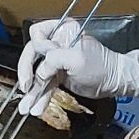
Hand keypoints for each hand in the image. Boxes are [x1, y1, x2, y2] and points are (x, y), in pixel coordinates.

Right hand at [17, 19, 138, 114]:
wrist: (114, 81)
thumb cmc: (100, 65)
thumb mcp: (76, 58)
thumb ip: (54, 58)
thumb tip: (39, 68)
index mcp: (62, 31)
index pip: (37, 33)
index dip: (35, 49)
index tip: (37, 64)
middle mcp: (56, 43)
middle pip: (32, 54)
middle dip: (27, 73)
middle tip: (25, 86)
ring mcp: (56, 60)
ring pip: (37, 74)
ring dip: (31, 91)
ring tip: (26, 106)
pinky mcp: (58, 75)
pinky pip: (44, 85)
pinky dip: (40, 96)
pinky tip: (36, 107)